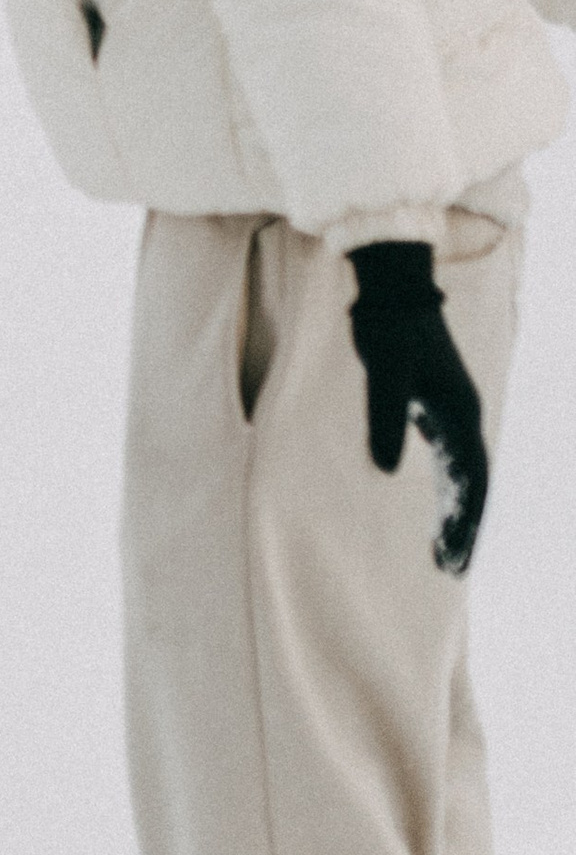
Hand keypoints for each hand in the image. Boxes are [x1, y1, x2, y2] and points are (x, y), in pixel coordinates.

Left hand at [348, 240, 488, 574]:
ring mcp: (449, 409)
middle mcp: (462, 415)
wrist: (392, 285)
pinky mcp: (432, 402)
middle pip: (471, 484)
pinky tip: (432, 503)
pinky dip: (443, 484)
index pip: (469, 482)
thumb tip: (388, 471)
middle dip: (463, 527)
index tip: (452, 559)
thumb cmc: (388, 327)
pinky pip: (445, 455)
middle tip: (451, 568)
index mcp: (459, 414)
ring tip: (443, 548)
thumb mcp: (384, 373)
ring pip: (460, 472)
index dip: (463, 522)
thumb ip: (385, 418)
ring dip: (454, 509)